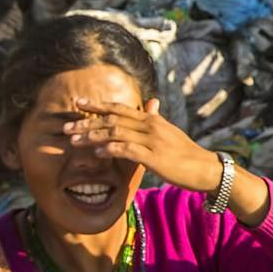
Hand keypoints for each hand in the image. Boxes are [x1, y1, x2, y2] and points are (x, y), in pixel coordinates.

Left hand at [62, 103, 214, 191]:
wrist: (206, 168)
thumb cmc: (186, 153)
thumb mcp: (169, 132)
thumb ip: (156, 119)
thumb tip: (151, 104)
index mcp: (151, 120)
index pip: (119, 108)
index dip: (97, 105)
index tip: (78, 103)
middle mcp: (150, 126)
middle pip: (113, 118)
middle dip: (87, 122)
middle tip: (67, 127)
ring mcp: (152, 140)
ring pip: (116, 132)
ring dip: (93, 136)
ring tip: (74, 141)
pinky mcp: (154, 157)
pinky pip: (127, 150)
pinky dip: (110, 149)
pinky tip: (97, 153)